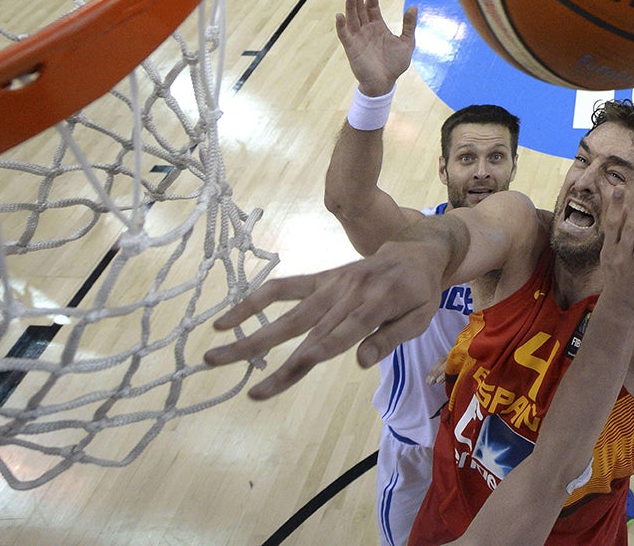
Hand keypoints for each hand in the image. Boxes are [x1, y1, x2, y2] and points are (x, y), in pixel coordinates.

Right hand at [203, 246, 442, 398]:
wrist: (413, 251)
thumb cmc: (419, 292)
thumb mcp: (421, 317)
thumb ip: (390, 339)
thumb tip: (359, 362)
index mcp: (375, 304)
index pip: (336, 337)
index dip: (306, 358)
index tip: (271, 382)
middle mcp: (346, 294)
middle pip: (300, 328)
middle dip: (260, 352)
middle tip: (220, 368)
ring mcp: (330, 285)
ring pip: (285, 311)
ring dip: (247, 331)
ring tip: (212, 350)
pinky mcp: (321, 278)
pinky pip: (285, 287)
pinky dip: (256, 300)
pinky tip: (228, 318)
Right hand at [335, 0, 416, 96]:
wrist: (385, 83)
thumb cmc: (395, 64)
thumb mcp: (407, 43)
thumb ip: (409, 26)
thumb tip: (413, 7)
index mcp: (378, 26)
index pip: (373, 7)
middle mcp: (366, 29)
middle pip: (360, 9)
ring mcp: (358, 37)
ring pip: (351, 18)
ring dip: (349, 7)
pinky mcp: (351, 48)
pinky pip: (344, 35)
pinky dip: (341, 25)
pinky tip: (339, 15)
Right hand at [598, 184, 633, 313]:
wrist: (621, 304)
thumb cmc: (616, 273)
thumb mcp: (610, 253)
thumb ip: (618, 230)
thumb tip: (626, 205)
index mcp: (610, 249)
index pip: (612, 224)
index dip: (615, 206)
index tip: (620, 187)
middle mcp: (622, 256)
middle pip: (630, 228)